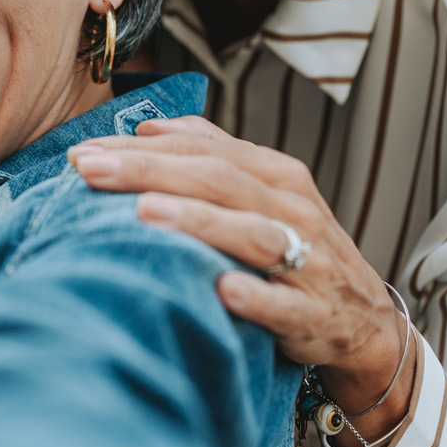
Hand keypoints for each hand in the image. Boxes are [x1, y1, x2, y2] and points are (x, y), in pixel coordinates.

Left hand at [66, 116, 413, 446]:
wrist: (364, 321)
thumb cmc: (296, 248)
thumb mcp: (261, 193)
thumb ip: (210, 153)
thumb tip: (149, 125)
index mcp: (275, 175)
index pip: (201, 150)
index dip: (141, 148)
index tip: (82, 152)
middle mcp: (293, 210)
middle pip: (218, 180)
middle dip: (149, 172)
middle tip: (89, 171)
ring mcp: (309, 262)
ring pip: (253, 234)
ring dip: (199, 222)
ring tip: (144, 213)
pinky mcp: (314, 315)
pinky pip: (286, 305)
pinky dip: (256, 298)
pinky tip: (222, 291)